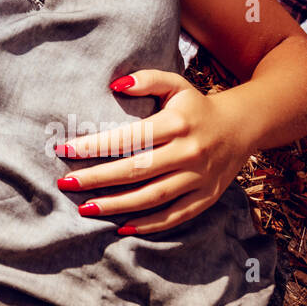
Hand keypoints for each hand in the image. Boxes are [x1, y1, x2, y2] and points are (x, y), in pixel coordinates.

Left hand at [53, 70, 255, 235]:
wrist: (242, 127)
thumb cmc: (196, 106)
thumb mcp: (176, 84)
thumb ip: (147, 79)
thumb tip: (115, 85)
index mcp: (177, 123)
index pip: (129, 137)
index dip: (95, 145)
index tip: (64, 149)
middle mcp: (189, 152)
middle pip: (136, 170)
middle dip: (97, 178)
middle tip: (66, 183)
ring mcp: (199, 178)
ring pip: (153, 197)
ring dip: (117, 205)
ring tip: (85, 208)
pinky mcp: (207, 197)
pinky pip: (175, 216)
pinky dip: (148, 224)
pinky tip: (121, 226)